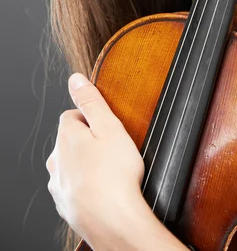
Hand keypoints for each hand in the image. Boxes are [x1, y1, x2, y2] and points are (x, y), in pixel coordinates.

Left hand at [46, 73, 144, 244]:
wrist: (114, 222)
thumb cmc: (115, 175)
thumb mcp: (109, 127)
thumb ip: (91, 101)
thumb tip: (75, 79)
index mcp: (66, 136)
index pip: (72, 115)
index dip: (92, 118)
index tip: (108, 127)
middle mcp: (56, 160)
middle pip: (70, 141)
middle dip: (89, 141)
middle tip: (114, 149)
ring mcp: (59, 185)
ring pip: (71, 165)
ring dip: (87, 164)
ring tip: (112, 172)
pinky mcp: (66, 205)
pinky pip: (75, 187)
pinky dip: (88, 186)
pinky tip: (106, 190)